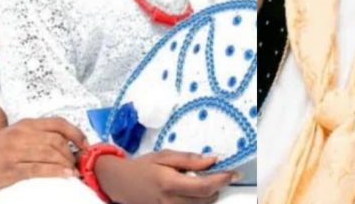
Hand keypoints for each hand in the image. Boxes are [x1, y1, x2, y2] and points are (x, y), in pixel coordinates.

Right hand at [0, 117, 88, 190]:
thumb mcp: (17, 133)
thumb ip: (37, 134)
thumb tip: (63, 142)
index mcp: (26, 124)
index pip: (58, 124)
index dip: (76, 133)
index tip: (85, 143)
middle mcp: (23, 134)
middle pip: (57, 140)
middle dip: (71, 153)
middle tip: (76, 162)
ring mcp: (17, 151)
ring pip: (51, 154)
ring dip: (66, 163)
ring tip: (73, 170)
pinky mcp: (12, 168)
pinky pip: (40, 168)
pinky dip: (56, 171)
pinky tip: (66, 174)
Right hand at [95, 149, 237, 203]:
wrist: (120, 183)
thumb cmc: (143, 166)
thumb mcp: (165, 156)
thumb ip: (189, 159)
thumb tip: (213, 159)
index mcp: (169, 183)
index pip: (204, 186)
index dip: (222, 180)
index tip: (234, 172)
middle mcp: (169, 202)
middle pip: (206, 199)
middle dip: (216, 186)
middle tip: (215, 173)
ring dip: (207, 195)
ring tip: (200, 181)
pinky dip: (197, 201)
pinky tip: (191, 192)